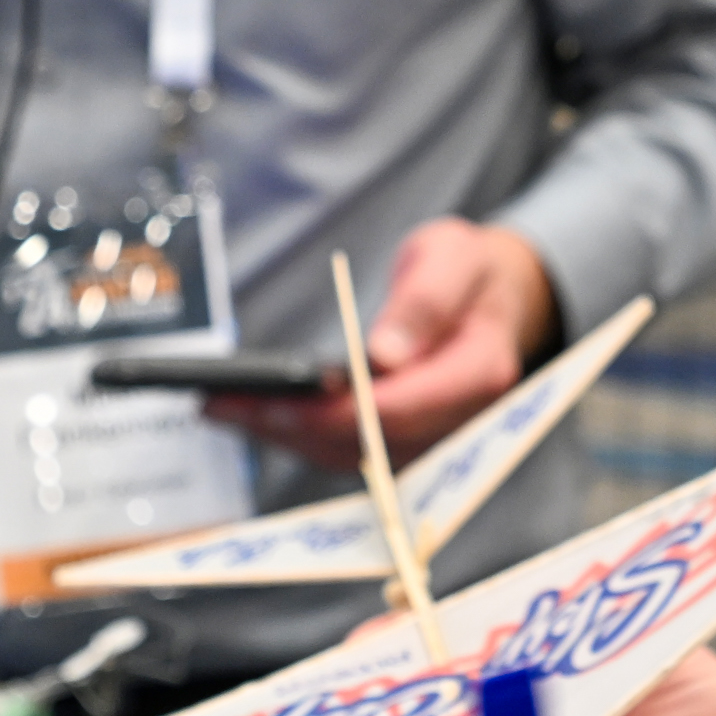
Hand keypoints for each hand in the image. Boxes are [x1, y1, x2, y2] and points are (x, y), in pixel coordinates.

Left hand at [217, 220, 557, 471]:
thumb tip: (383, 354)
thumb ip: (424, 301)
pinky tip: (254, 414)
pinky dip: (299, 435)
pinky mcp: (403, 443)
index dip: (341, 411)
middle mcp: (457, 422)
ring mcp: (430, 439)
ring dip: (285, 436)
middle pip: (368, 443)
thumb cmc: (469, 273)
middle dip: (293, 427)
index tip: (282, 398)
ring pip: (351, 456)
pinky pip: (348, 451)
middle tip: (225, 403)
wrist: (491, 296)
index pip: (403, 408)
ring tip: (223, 407)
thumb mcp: (452, 259)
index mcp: (478, 375)